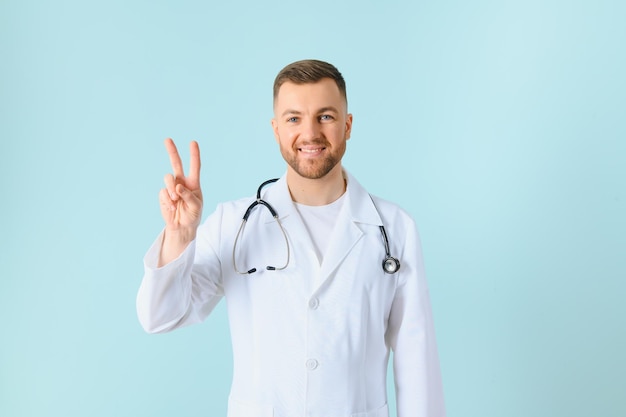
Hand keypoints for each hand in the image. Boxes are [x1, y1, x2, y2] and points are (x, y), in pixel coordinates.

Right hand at [158, 138, 202, 264]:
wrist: (182, 226)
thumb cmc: (193, 215)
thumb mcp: (196, 206)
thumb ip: (189, 195)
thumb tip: (178, 186)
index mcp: (193, 183)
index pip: (194, 166)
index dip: (194, 154)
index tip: (193, 142)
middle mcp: (181, 182)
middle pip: (176, 163)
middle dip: (172, 151)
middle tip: (167, 139)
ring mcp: (171, 188)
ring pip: (168, 178)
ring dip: (172, 189)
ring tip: (176, 200)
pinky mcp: (163, 195)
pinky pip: (163, 192)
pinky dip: (168, 201)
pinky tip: (172, 208)